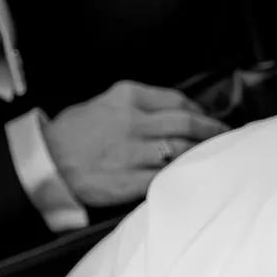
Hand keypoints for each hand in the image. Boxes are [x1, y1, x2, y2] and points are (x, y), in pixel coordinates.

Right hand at [45, 82, 227, 208]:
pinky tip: (194, 177)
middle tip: (228, 135)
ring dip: (203, 153)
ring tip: (217, 156)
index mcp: (127, 97)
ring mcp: (133, 152)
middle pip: (186, 123)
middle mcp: (134, 122)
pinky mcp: (130, 180)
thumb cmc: (73, 134)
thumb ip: (137, 105)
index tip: (210, 117)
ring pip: (180, 150)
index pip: (176, 100)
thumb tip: (168, 114)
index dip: (199, 109)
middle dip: (212, 130)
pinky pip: (165, 176)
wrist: (48, 162)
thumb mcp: (104, 103)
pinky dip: (183, 175)